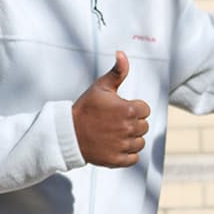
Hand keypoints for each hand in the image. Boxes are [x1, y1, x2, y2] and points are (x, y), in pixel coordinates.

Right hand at [72, 51, 149, 167]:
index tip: (120, 109)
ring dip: (131, 139)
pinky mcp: (116, 160)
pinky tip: (115, 146)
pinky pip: (133, 158)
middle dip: (133, 123)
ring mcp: (122, 145)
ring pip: (140, 142)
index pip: (145, 110)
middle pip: (144, 126)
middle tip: (115, 122)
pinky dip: (127, 154)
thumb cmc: (86, 108)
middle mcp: (128, 128)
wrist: (68, 133)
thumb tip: (122, 54)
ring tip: (115, 134)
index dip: (134, 109)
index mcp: (128, 110)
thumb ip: (117, 71)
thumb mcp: (101, 87)